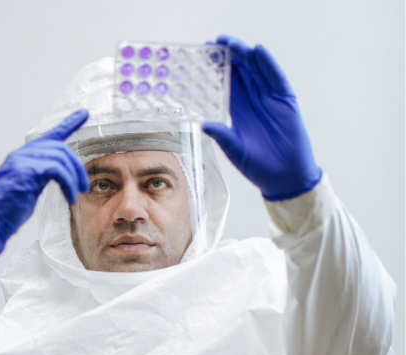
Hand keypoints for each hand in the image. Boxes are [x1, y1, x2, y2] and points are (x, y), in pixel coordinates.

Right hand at [0, 109, 88, 254]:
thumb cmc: (6, 211)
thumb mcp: (27, 188)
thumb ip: (39, 176)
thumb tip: (57, 176)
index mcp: (22, 156)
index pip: (49, 136)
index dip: (68, 124)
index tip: (83, 114)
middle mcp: (21, 154)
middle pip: (59, 147)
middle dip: (76, 166)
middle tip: (83, 186)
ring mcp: (22, 161)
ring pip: (60, 157)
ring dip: (74, 177)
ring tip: (76, 194)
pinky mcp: (26, 171)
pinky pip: (56, 169)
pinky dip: (67, 183)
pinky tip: (69, 197)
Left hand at [202, 36, 321, 200]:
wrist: (283, 178)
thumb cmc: (259, 166)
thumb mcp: (235, 150)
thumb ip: (222, 136)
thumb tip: (205, 124)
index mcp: (237, 110)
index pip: (224, 83)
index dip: (215, 68)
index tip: (203, 54)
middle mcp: (253, 100)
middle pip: (239, 72)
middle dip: (228, 56)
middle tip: (214, 42)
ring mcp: (270, 99)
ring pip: (256, 71)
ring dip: (245, 55)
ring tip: (232, 42)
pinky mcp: (285, 101)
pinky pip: (276, 79)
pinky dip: (268, 64)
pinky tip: (259, 52)